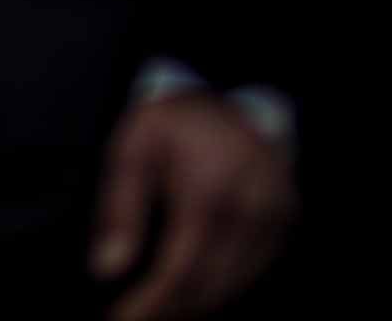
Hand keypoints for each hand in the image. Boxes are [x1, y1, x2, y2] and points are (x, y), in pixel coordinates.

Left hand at [93, 89, 295, 320]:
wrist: (235, 94)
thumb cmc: (180, 121)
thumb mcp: (134, 147)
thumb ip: (119, 209)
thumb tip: (106, 269)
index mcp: (209, 196)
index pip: (177, 275)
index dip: (148, 307)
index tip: (120, 320)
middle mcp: (250, 216)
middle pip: (206, 291)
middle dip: (168, 313)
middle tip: (134, 318)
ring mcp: (274, 225)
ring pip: (231, 290)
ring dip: (194, 308)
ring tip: (157, 309)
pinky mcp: (286, 227)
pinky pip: (252, 276)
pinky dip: (220, 292)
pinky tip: (193, 293)